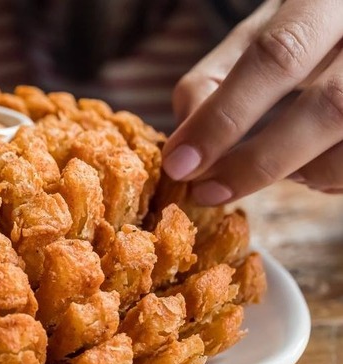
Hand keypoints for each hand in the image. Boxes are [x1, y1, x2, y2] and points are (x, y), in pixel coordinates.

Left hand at [166, 0, 342, 203]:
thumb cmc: (310, 26)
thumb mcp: (261, 31)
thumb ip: (215, 78)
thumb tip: (184, 144)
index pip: (279, 55)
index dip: (225, 115)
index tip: (181, 162)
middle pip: (329, 106)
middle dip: (257, 161)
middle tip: (208, 191)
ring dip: (302, 173)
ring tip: (276, 166)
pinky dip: (329, 178)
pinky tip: (311, 164)